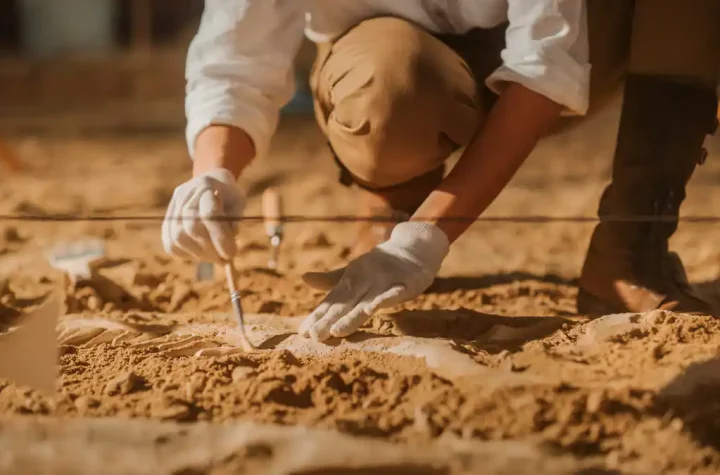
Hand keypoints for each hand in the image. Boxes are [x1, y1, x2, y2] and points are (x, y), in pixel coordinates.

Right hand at [162, 168, 244, 262]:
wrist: (212, 182)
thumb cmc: (229, 195)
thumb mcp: (239, 203)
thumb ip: (235, 220)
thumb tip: (229, 243)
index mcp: (206, 185)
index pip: (209, 215)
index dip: (220, 238)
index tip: (231, 253)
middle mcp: (185, 194)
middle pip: (191, 227)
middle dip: (210, 249)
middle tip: (224, 259)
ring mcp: (173, 206)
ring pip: (178, 238)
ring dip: (199, 254)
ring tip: (214, 257)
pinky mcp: (167, 220)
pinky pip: (171, 244)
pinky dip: (187, 254)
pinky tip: (201, 254)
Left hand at [299, 222, 448, 340]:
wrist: (413, 247)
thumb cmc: (380, 264)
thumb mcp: (354, 272)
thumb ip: (331, 281)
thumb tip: (303, 278)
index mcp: (351, 280)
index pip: (332, 302)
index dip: (318, 316)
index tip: (302, 332)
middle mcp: (364, 280)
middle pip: (345, 304)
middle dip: (329, 321)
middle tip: (314, 336)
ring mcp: (384, 282)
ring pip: (366, 303)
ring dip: (352, 317)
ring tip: (336, 331)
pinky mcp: (404, 283)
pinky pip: (394, 293)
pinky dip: (384, 300)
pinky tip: (373, 310)